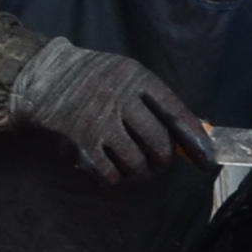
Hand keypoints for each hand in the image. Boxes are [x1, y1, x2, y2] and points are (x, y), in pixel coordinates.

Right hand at [6, 38, 210, 185]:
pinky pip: (110, 174)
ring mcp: (99, 121)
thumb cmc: (93, 79)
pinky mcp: (80, 142)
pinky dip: (114, 176)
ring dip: (137, 169)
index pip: (176, 114)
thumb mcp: (127, 76)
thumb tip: (194, 132)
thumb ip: (157, 102)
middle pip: (159, 145)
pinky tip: (109, 166)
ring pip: (136, 163)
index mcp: (137, 79)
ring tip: (129, 160)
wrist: (43, 78)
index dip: (195, 141)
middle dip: (162, 160)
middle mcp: (120, 99)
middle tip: (155, 161)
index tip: (207, 160)